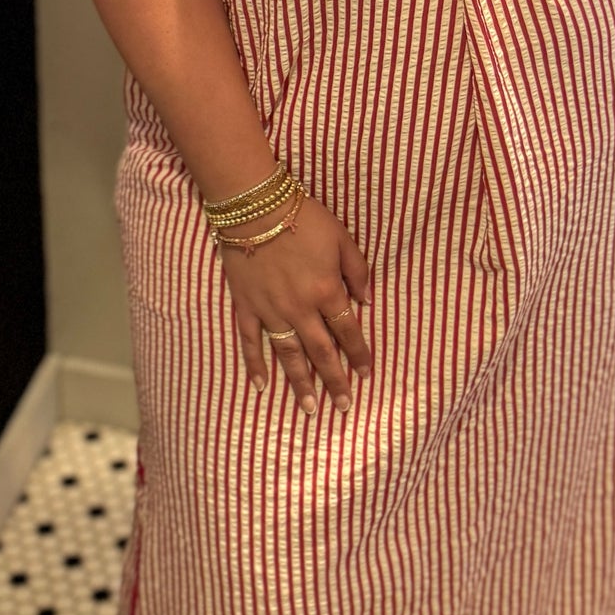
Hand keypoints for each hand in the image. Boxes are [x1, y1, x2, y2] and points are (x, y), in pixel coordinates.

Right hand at [222, 196, 372, 412]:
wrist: (255, 206)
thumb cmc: (303, 217)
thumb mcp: (342, 238)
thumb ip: (357, 271)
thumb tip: (368, 302)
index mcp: (327, 291)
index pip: (348, 332)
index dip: (358, 355)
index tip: (366, 375)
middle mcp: (300, 308)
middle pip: (321, 352)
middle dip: (334, 381)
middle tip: (343, 407)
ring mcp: (271, 310)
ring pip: (288, 354)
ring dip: (300, 383)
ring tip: (310, 408)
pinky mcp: (246, 305)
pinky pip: (250, 341)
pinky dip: (255, 364)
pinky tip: (261, 386)